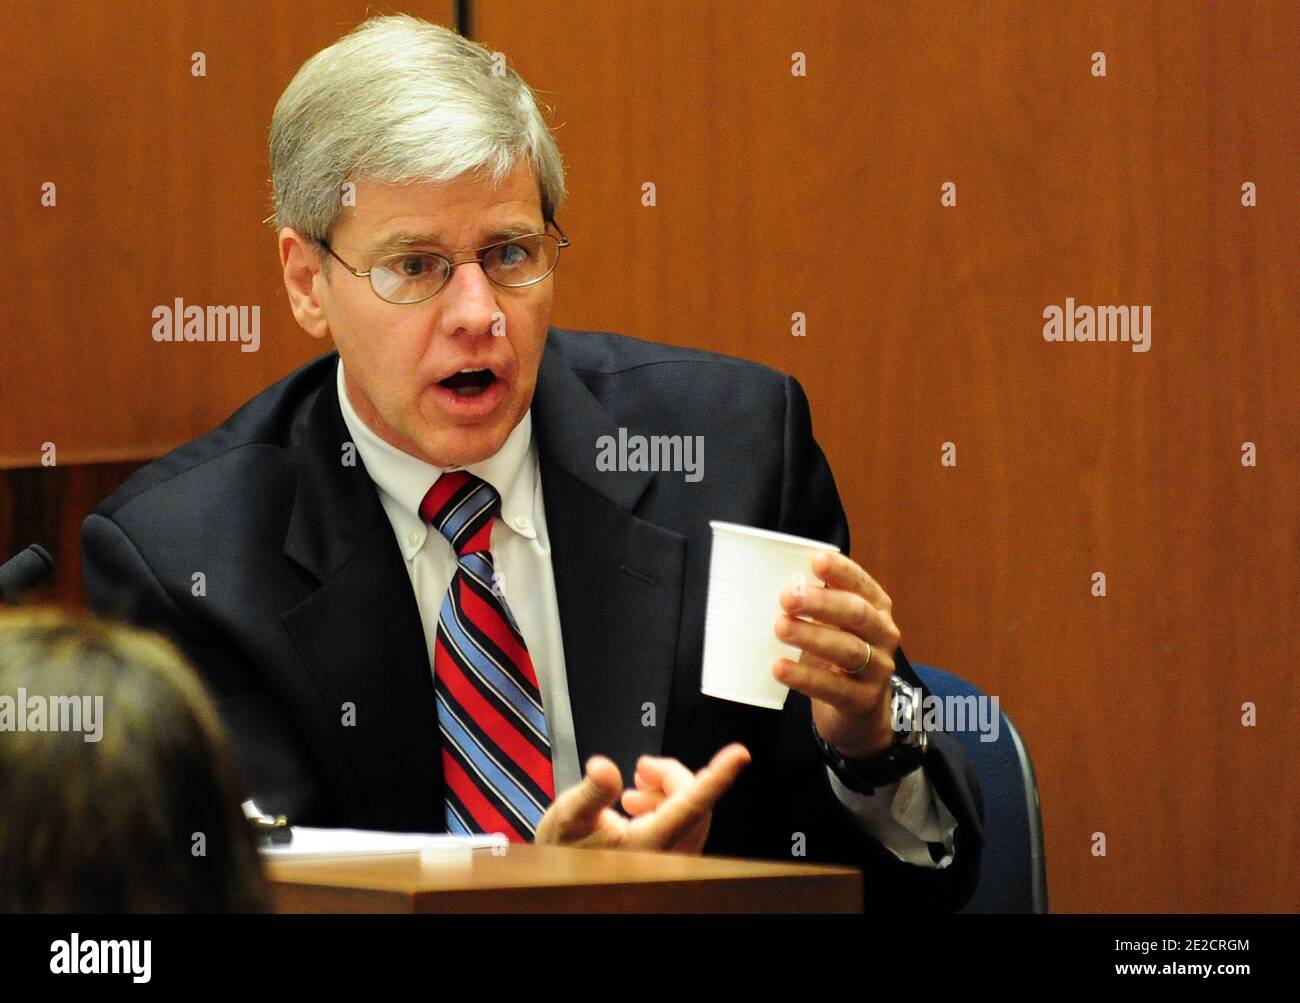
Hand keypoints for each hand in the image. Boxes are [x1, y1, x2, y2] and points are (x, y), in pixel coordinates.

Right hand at [534, 743, 750, 853]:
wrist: (560, 880)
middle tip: (642, 767)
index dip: (718, 776)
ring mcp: (672, 858)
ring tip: (635, 788)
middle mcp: (667, 854)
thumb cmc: (564, 853)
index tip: (739, 754)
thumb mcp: (569, 816)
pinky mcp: (671, 857)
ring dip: (668, 790)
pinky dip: (667, 804)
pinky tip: (640, 804)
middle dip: (672, 777)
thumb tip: (604, 767)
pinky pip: (685, 824)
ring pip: (692, 812)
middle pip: (694, 802)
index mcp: (648, 844)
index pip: (692, 804)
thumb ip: (592, 791)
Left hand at [772, 551, 900, 759]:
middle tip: (787, 597)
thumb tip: (766, 579)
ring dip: (812, 636)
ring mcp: (878, 670)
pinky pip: (834, 688)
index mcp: (876, 609)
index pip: (862, 585)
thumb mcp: (833, 627)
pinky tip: (779, 668)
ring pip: (849, 650)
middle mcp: (884, 636)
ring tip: (780, 628)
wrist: (861, 715)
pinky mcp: (863, 701)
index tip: (816, 560)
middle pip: (856, 614)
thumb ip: (813, 606)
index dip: (842, 571)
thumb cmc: (837, 658)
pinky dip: (804, 678)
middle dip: (822, 602)